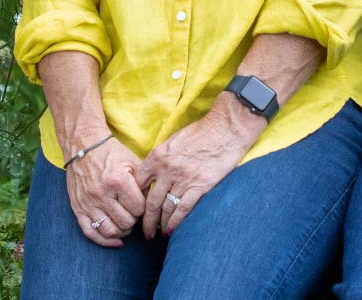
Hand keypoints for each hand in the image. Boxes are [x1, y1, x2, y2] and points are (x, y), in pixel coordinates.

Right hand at [63, 136, 146, 247]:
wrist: (82, 145)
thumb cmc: (111, 152)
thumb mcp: (132, 162)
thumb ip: (143, 184)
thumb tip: (153, 205)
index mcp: (117, 180)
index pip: (139, 209)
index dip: (143, 208)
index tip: (142, 203)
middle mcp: (101, 194)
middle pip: (126, 222)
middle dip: (134, 220)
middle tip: (134, 213)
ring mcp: (88, 202)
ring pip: (110, 231)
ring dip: (122, 231)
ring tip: (126, 224)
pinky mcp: (77, 208)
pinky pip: (90, 232)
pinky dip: (105, 241)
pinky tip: (116, 241)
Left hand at [133, 103, 259, 237]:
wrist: (225, 128)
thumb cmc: (200, 131)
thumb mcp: (173, 140)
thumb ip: (161, 158)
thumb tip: (153, 174)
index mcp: (157, 156)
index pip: (138, 183)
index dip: (135, 199)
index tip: (136, 210)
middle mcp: (167, 169)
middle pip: (150, 202)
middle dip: (146, 221)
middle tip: (144, 232)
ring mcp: (183, 179)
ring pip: (166, 208)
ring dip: (161, 224)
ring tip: (159, 234)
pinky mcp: (200, 185)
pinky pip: (184, 208)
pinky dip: (176, 222)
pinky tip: (172, 230)